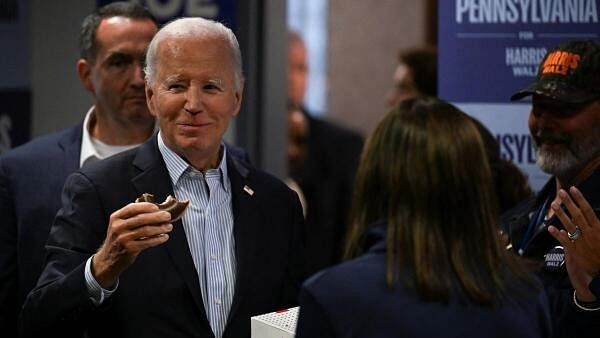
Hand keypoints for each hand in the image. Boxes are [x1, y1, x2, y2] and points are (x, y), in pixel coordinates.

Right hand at [92, 202, 172, 287]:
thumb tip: (156, 210)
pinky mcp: (130, 249)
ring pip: (146, 230)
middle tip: (168, 216)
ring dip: (160, 228)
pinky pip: (148, 242)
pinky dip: (158, 239)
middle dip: (157, 217)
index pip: (132, 208)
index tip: (157, 207)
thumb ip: (133, 217)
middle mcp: (118, 227)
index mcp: (116, 218)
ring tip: (169, 227)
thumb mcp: (120, 225)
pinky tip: (164, 237)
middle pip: (141, 219)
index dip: (146, 206)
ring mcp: (123, 238)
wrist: (108, 259)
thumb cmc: (119, 239)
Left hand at [548, 187, 599, 301]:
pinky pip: (564, 241)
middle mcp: (590, 233)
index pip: (588, 210)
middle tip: (561, 192)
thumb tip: (588, 212)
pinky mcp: (574, 250)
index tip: (573, 189)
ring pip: (569, 225)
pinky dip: (557, 234)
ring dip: (561, 214)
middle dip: (569, 203)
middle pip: (577, 215)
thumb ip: (595, 224)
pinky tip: (550, 228)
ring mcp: (581, 241)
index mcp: (598, 228)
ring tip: (554, 205)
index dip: (580, 199)